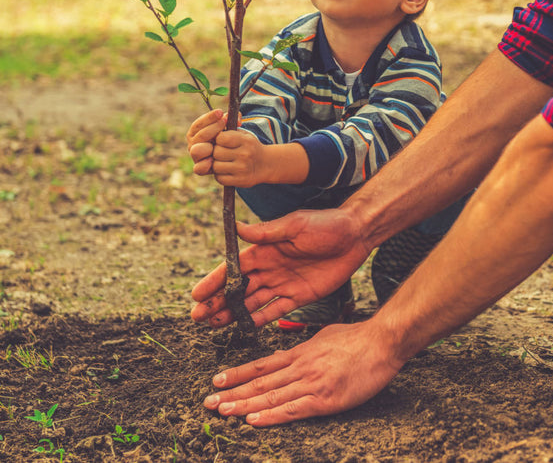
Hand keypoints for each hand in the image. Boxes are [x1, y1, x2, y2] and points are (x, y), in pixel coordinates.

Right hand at [186, 109, 226, 174]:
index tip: (220, 112)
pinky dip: (204, 165)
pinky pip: (198, 168)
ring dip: (207, 146)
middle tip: (224, 122)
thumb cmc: (228, 139)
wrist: (231, 158)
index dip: (208, 117)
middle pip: (200, 135)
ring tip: (218, 142)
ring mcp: (196, 157)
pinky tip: (211, 161)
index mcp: (196, 133)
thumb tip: (238, 117)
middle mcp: (194, 144)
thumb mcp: (229, 128)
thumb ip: (232, 121)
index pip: (199, 124)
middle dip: (212, 128)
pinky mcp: (201, 168)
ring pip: (196, 151)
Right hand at [191, 208, 369, 327]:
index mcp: (266, 249)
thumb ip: (267, 232)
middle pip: (238, 288)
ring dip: (232, 313)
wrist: (355, 235)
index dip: (215, 281)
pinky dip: (259, 320)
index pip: (234, 267)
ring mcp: (283, 283)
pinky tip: (243, 327)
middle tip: (198, 317)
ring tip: (213, 325)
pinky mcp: (299, 296)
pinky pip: (275, 310)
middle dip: (217, 302)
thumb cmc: (326, 224)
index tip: (197, 294)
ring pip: (252, 302)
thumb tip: (237, 228)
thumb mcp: (296, 225)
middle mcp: (270, 267)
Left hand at [203, 320, 404, 425]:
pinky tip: (253, 420)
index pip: (262, 365)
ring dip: (243, 405)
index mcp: (300, 352)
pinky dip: (270, 416)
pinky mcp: (325, 399)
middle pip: (260, 383)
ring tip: (222, 411)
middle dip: (232, 392)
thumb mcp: (324, 337)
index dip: (238, 373)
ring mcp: (311, 382)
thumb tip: (286, 355)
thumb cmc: (357, 339)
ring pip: (271, 396)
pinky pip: (292, 409)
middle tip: (208, 401)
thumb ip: (304, 348)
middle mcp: (300, 366)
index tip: (217, 380)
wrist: (381, 342)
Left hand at [213, 129, 267, 186]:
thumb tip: (214, 127)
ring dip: (216, 164)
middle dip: (216, 152)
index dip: (218, 140)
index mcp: (245, 141)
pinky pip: (219, 178)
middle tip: (222, 153)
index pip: (221, 138)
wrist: (266, 164)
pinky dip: (220, 175)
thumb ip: (229, 130)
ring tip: (224, 162)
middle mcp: (245, 154)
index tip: (221, 142)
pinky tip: (226, 171)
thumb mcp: (244, 135)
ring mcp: (242, 169)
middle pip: (216, 152)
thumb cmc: (249, 147)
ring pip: (216, 166)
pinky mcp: (240, 181)